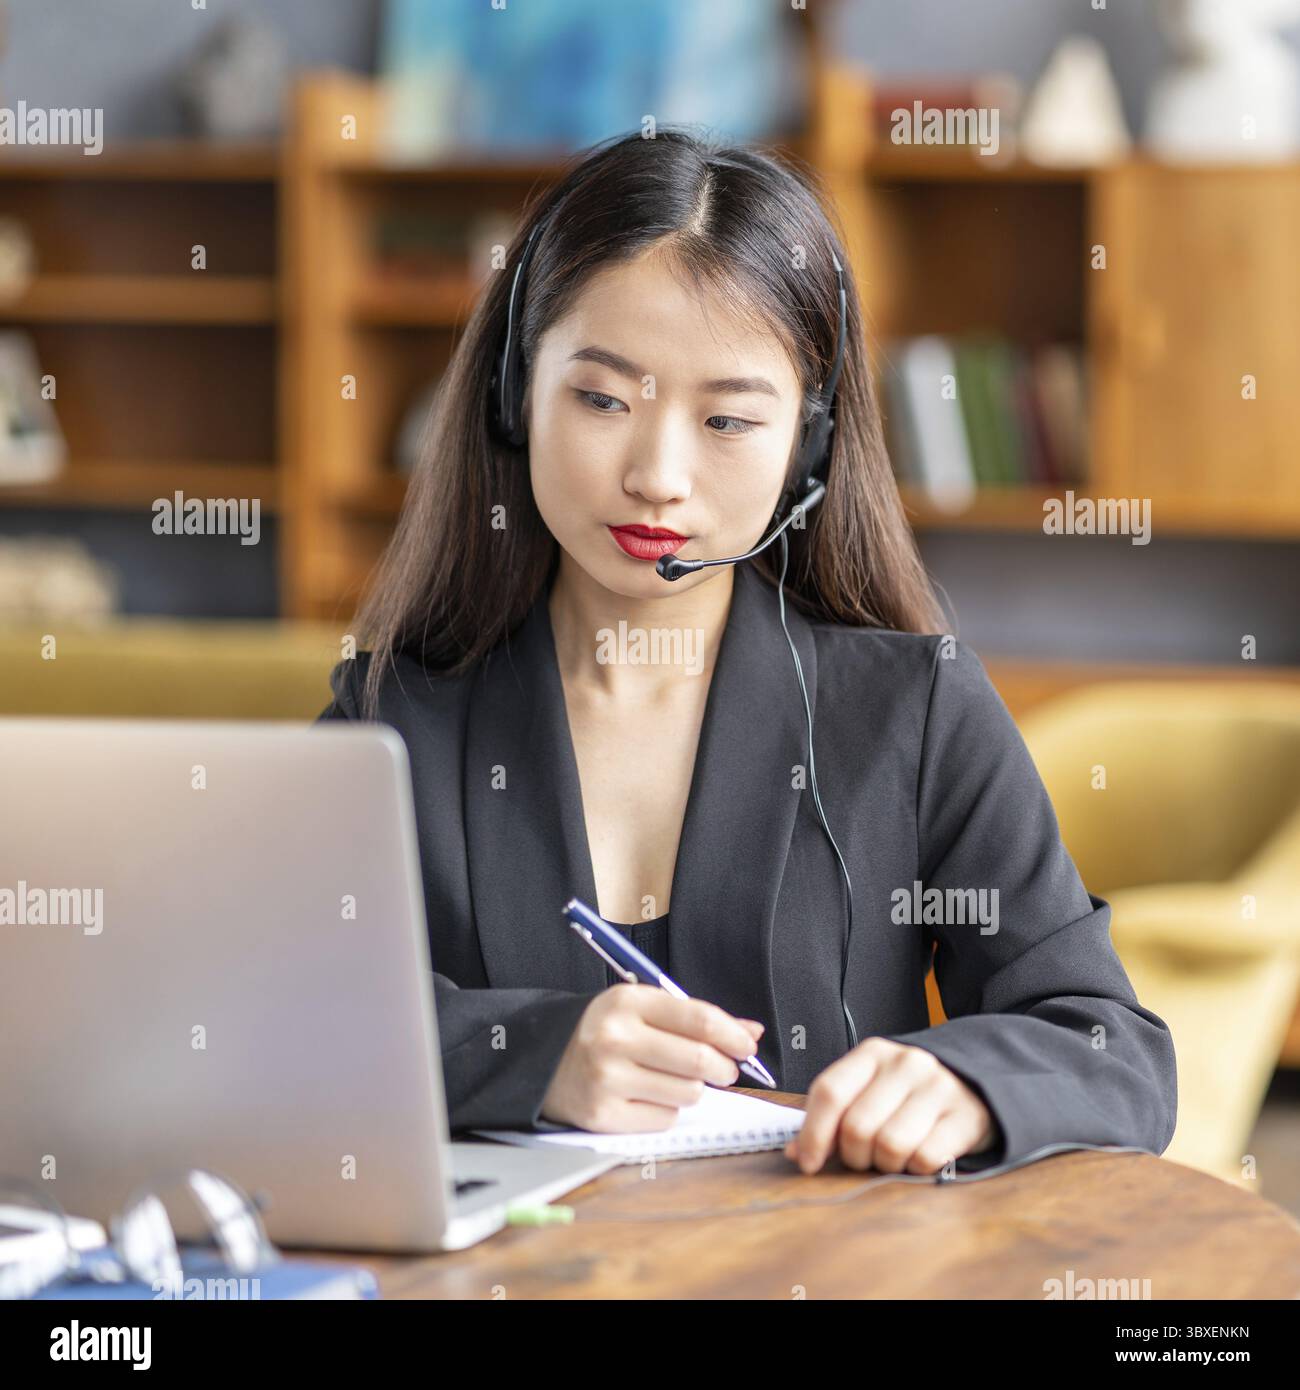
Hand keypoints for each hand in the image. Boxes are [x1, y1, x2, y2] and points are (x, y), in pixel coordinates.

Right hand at [541, 986, 764, 1131]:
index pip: (698, 1019)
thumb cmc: (606, 1031)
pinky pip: (665, 1118)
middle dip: (725, 1068)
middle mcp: (615, 1038)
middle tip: (726, 1069)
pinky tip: (645, 1096)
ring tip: (671, 1078)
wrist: (544, 1060)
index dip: (733, 1034)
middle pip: (699, 1060)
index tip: (748, 1045)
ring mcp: (607, 1079)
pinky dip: (666, 1109)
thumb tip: (751, 1032)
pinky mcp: (604, 1115)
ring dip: (692, 1089)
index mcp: (627, 1001)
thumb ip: (695, 1018)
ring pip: (688, 1094)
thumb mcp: (642, 1009)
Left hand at [784, 1037, 997, 1174]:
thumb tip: (797, 1153)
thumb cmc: (909, 1093)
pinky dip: (916, 1168)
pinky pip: (926, 1158)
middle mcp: (906, 1063)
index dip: (813, 1133)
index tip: (808, 1162)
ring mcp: (938, 1087)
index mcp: (873, 1053)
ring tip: (893, 1155)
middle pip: (857, 1127)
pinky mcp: (966, 1115)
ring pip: (890, 1145)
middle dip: (854, 1156)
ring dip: (886, 1164)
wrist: (976, 1082)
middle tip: (864, 1157)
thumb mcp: (870, 1090)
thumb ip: (832, 1116)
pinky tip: (920, 1156)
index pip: (830, 1091)